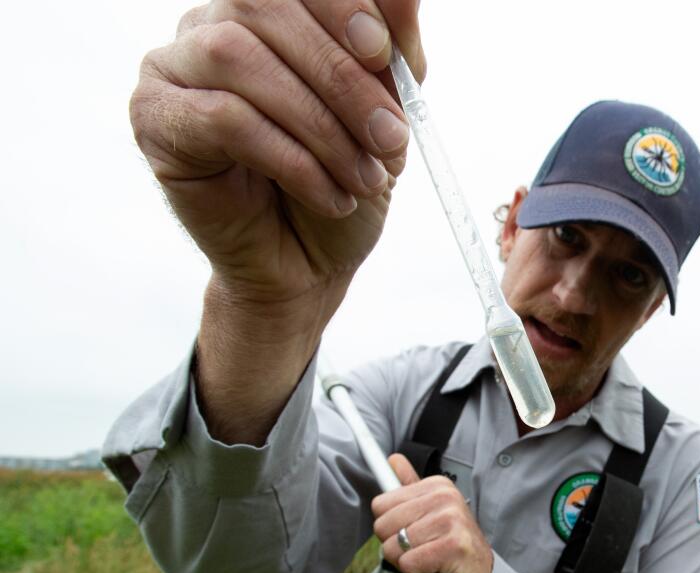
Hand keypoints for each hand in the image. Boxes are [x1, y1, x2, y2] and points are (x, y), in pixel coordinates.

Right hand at [130, 0, 425, 305]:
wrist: (308, 268)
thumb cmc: (342, 182)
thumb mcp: (386, 114)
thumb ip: (394, 51)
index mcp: (265, 13)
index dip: (338, 5)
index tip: (381, 52)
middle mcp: (210, 25)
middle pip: (262, 8)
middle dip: (338, 75)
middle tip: (388, 136)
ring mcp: (171, 68)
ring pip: (238, 59)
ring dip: (318, 125)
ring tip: (364, 178)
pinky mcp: (155, 120)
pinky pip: (222, 118)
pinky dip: (290, 159)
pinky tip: (327, 195)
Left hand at [372, 454, 494, 572]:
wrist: (481, 570)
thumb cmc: (450, 541)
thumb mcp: (431, 511)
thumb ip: (410, 486)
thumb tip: (393, 458)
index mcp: (437, 485)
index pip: (380, 505)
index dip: (390, 527)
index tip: (413, 531)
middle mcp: (445, 497)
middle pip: (382, 526)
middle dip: (395, 546)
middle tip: (420, 549)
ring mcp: (451, 520)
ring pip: (394, 548)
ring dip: (407, 563)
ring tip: (429, 561)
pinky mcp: (454, 545)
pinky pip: (409, 563)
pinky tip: (435, 570)